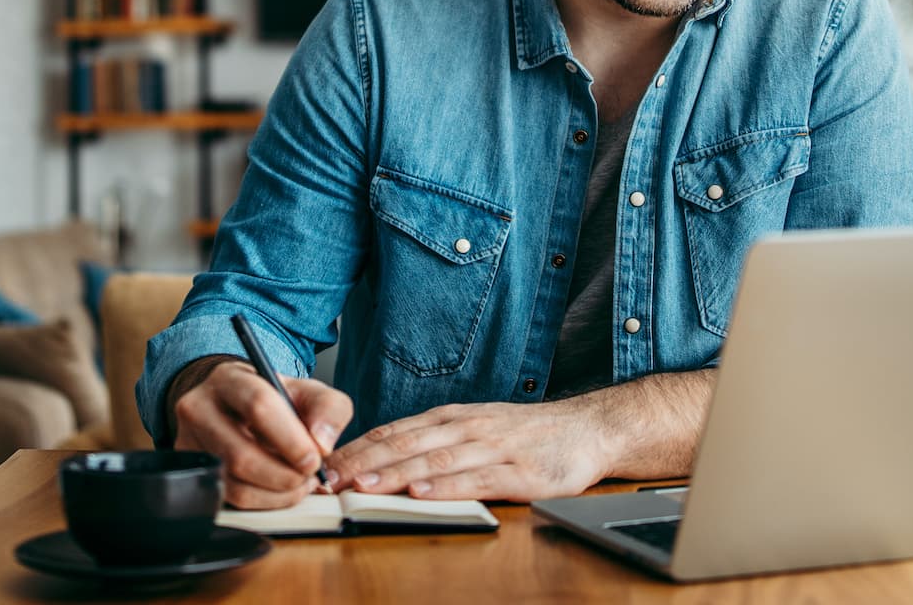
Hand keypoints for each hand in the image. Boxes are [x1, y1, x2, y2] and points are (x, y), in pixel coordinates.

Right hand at [170, 359, 352, 508]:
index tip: (313, 459)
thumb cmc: (274, 400)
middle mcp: (199, 409)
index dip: (290, 439)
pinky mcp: (192, 471)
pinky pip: (229, 499)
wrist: (237, 407)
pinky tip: (280, 489)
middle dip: (285, 475)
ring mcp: (190, 442)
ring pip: (234, 483)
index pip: (258, 406)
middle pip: (241, 455)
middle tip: (309, 476)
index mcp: (230, 379)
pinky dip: (263, 501)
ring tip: (299, 483)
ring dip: (277, 493)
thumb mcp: (308, 392)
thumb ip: (328, 409)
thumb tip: (321, 444)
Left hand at [324, 400, 612, 501]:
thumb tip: (383, 459)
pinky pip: (478, 479)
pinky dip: (447, 486)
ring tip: (363, 485)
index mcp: (453, 418)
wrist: (588, 428)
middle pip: (407, 444)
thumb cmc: (527, 434)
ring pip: (435, 461)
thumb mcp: (475, 427)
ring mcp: (494, 449)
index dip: (358, 448)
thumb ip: (435, 442)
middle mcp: (468, 428)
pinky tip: (423, 493)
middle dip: (364, 462)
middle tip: (329, 478)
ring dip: (396, 474)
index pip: (395, 431)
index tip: (324, 464)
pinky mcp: (521, 473)